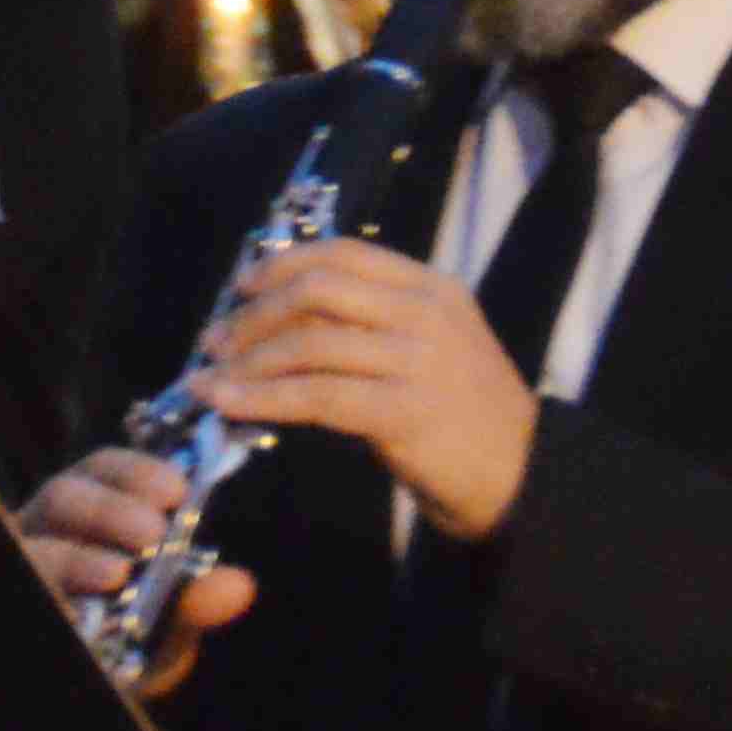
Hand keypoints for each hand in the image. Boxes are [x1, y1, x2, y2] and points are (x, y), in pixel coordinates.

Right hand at [17, 445, 247, 696]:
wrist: (99, 686)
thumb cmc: (128, 647)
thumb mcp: (168, 622)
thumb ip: (195, 600)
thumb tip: (239, 585)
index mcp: (88, 518)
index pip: (102, 472)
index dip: (136, 473)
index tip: (177, 490)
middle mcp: (46, 534)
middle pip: (62, 496)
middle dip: (109, 508)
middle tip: (154, 532)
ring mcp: (24, 564)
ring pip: (32, 542)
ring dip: (76, 555)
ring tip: (116, 573)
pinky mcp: (18, 595)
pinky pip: (25, 582)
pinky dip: (50, 593)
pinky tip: (75, 611)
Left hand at [191, 241, 540, 540]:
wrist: (522, 477)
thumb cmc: (467, 416)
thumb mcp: (430, 348)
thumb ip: (374, 324)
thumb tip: (286, 322)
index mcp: (432, 288)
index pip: (344, 254)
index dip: (283, 264)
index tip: (242, 285)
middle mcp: (425, 313)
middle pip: (319, 290)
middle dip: (255, 312)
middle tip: (216, 339)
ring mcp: (417, 360)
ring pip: (310, 343)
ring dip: (247, 360)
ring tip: (209, 380)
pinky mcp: (403, 411)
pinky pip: (317, 396)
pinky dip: (263, 398)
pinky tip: (230, 405)